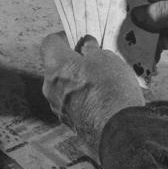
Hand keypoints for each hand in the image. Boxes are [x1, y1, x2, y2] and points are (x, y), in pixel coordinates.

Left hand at [41, 33, 143, 152]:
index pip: (49, 43)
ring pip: (63, 86)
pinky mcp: (68, 122)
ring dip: (77, 81)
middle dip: (73, 61)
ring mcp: (57, 106)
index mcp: (55, 66)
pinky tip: (102, 99)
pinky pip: (71, 103)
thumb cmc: (111, 90)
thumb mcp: (107, 59)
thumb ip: (92, 50)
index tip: (79, 38)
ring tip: (102, 81)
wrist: (118, 131)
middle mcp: (50, 87)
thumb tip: (87, 46)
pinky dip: (82, 98)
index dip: (64, 37)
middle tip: (94, 59)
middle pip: (56, 66)